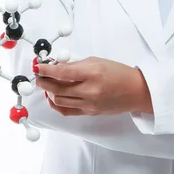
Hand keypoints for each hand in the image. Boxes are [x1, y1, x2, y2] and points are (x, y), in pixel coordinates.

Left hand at [34, 57, 150, 115]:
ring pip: (59, 101)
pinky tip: (53, 97)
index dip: (46, 70)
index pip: (62, 73)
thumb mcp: (97, 61)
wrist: (136, 91)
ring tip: (46, 85)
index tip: (38, 67)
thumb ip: (75, 65)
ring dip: (48, 92)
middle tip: (38, 76)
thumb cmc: (118, 73)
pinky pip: (66, 111)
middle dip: (43, 82)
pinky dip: (56, 104)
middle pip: (57, 89)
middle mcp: (90, 91)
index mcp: (92, 74)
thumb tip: (56, 66)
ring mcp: (89, 104)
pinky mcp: (89, 113)